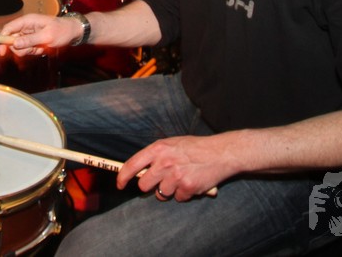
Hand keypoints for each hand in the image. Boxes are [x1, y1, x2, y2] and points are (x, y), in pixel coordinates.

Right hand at [0, 13, 81, 57]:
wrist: (73, 32)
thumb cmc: (63, 30)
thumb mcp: (47, 36)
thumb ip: (30, 40)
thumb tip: (15, 43)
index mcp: (28, 21)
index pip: (8, 28)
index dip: (2, 39)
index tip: (2, 52)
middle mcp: (26, 27)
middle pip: (12, 40)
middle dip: (20, 48)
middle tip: (34, 49)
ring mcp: (29, 34)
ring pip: (19, 46)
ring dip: (28, 51)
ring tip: (41, 48)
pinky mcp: (32, 40)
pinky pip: (27, 49)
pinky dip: (33, 52)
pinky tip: (42, 49)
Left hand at [117, 134, 237, 201]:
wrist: (221, 153)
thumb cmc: (195, 147)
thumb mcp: (172, 144)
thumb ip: (156, 155)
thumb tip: (140, 170)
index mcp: (158, 149)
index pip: (132, 165)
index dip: (123, 177)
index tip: (120, 185)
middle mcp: (164, 162)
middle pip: (144, 185)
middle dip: (150, 187)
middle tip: (161, 182)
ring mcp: (175, 176)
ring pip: (161, 194)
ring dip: (169, 191)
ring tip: (181, 179)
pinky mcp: (187, 187)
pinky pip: (178, 198)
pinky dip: (184, 194)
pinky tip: (192, 182)